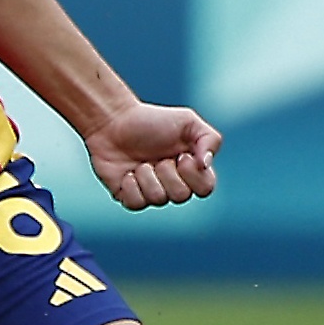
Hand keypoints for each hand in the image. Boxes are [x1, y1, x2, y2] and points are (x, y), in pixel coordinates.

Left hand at [86, 99, 220, 208]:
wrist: (114, 121)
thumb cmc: (151, 121)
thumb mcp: (187, 121)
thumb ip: (209, 139)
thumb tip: (206, 165)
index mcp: (191, 170)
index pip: (205, 188)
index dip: (193, 174)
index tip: (181, 154)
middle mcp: (173, 185)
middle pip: (180, 196)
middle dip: (167, 172)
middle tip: (157, 157)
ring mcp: (151, 193)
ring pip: (158, 199)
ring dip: (147, 176)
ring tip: (140, 162)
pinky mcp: (129, 197)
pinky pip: (136, 203)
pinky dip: (131, 185)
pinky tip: (127, 172)